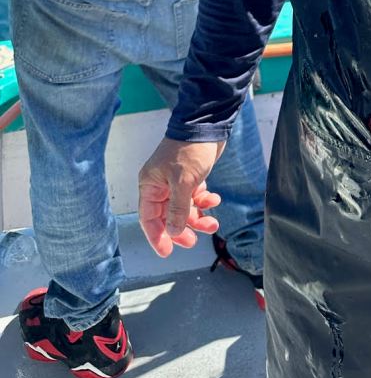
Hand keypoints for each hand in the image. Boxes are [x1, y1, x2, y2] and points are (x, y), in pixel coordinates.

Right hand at [138, 136, 225, 256]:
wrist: (208, 125)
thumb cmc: (190, 150)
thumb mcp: (183, 182)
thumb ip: (177, 209)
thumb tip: (173, 232)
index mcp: (150, 185)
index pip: (149, 218)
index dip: (157, 236)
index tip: (167, 252)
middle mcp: (160, 185)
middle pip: (168, 216)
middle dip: (181, 229)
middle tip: (193, 241)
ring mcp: (176, 181)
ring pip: (184, 208)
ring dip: (198, 217)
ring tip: (213, 223)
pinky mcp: (191, 177)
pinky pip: (195, 197)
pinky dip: (205, 201)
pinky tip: (214, 200)